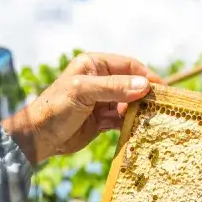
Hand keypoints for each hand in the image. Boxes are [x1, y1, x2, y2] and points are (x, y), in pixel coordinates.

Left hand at [3, 53, 162, 164]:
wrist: (39, 137)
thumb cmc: (56, 108)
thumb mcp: (84, 92)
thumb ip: (114, 87)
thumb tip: (144, 85)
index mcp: (94, 64)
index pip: (128, 65)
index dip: (146, 76)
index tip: (163, 90)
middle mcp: (99, 79)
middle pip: (131, 84)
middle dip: (144, 95)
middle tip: (160, 107)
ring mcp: (101, 100)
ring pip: (129, 103)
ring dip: (138, 111)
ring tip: (150, 120)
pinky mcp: (101, 119)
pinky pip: (122, 119)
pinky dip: (130, 123)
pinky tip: (138, 129)